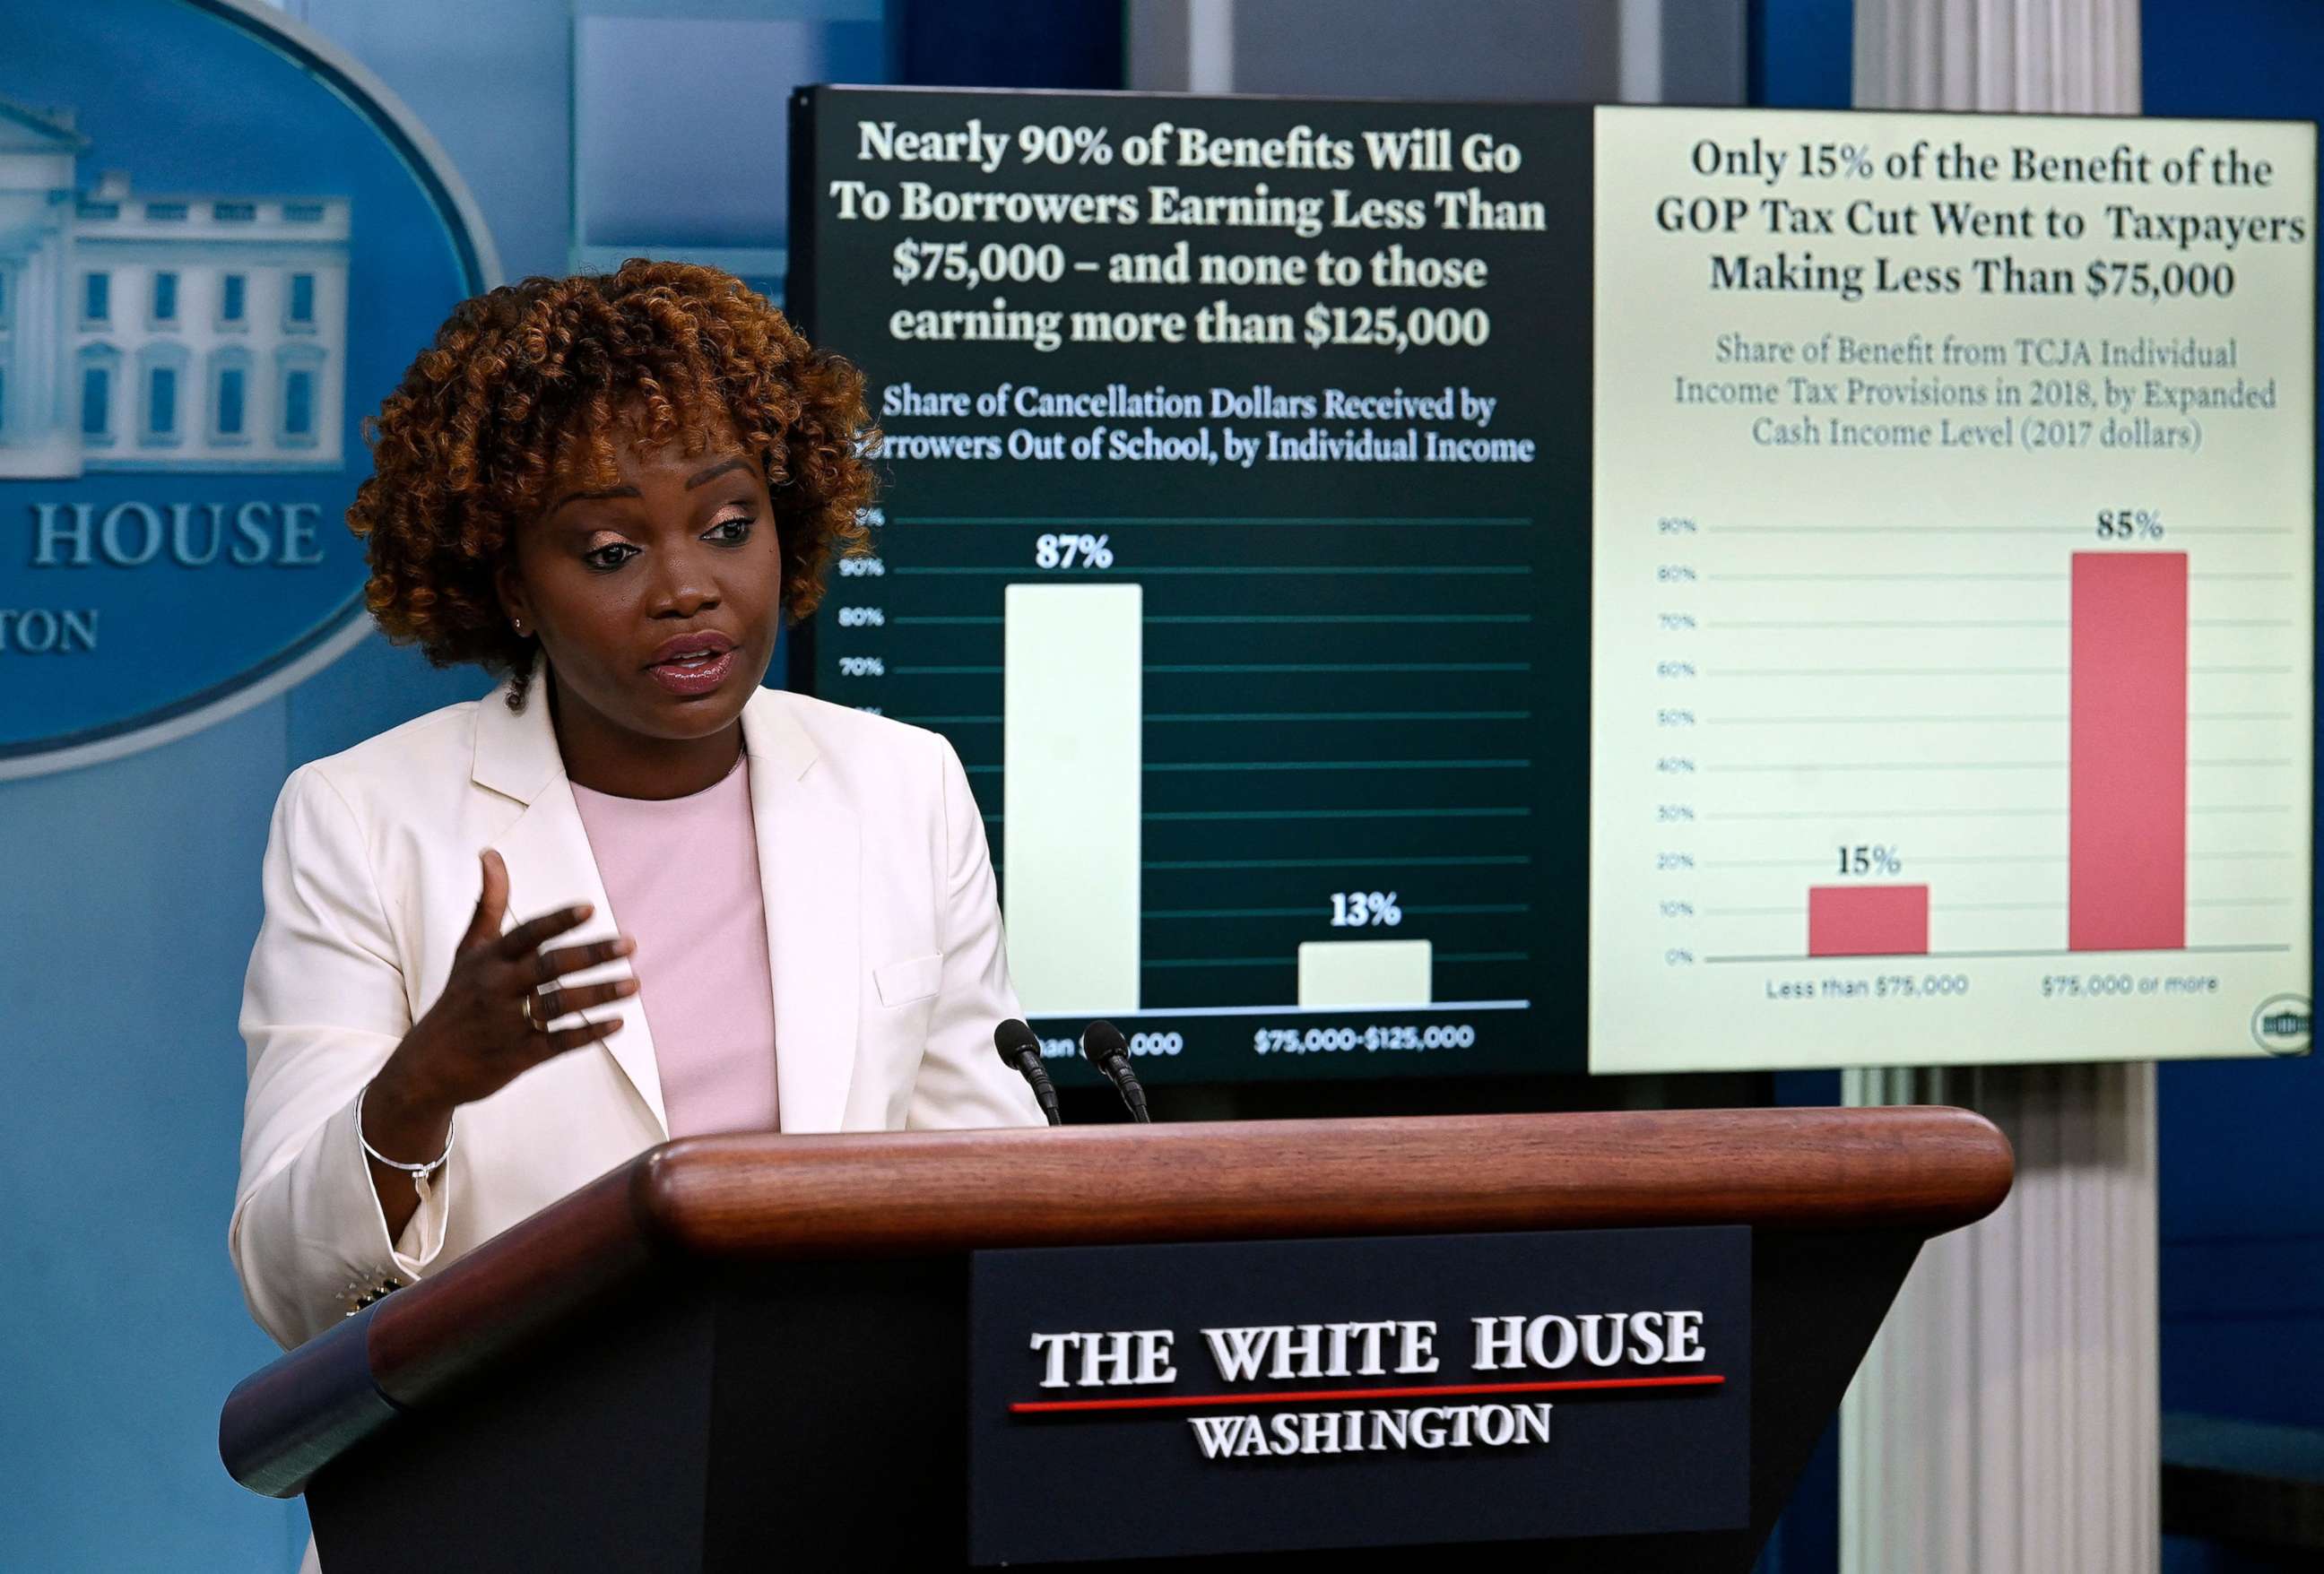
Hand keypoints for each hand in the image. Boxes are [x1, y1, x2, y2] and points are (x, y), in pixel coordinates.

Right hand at [364, 849, 637, 1166]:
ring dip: (599, 994)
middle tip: (630, 944)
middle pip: (548, 967)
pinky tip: (617, 1022)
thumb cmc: (458, 999)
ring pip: (558, 1005)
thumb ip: (489, 904)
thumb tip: (491, 853)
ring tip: (634, 984)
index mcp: (487, 960)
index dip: (557, 921)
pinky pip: (558, 1043)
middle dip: (592, 954)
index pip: (526, 934)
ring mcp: (507, 1023)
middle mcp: (496, 988)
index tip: (591, 908)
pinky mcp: (517, 1056)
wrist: (427, 1066)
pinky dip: (588, 1033)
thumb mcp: (468, 950)